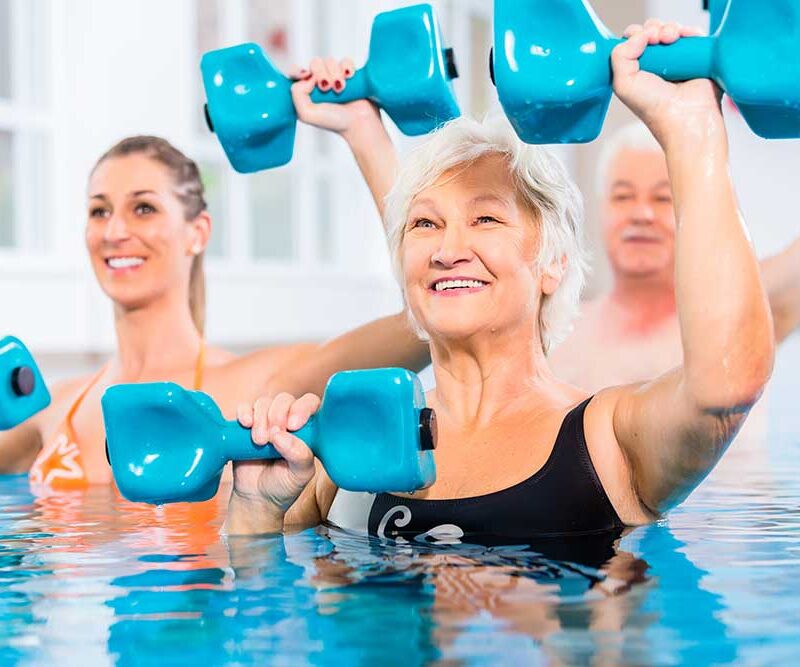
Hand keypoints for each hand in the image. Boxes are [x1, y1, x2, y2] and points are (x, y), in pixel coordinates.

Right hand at [231, 391, 319, 516]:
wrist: (257, 498)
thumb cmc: (284, 485)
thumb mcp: (300, 474)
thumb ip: (299, 456)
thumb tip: (281, 435)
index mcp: (307, 428)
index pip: (310, 404)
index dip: (303, 408)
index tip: (293, 425)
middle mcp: (287, 420)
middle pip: (285, 400)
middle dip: (278, 415)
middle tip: (273, 437)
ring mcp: (266, 421)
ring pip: (264, 403)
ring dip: (261, 419)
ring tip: (260, 441)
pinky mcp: (246, 425)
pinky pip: (244, 408)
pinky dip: (244, 413)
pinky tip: (246, 424)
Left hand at [289, 57, 382, 142]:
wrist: (359, 123)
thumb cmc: (335, 122)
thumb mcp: (306, 114)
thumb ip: (296, 94)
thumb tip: (307, 76)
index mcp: (306, 92)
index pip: (296, 72)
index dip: (299, 70)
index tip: (306, 76)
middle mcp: (319, 83)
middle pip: (315, 63)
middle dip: (320, 74)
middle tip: (327, 89)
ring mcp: (335, 77)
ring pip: (330, 61)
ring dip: (335, 74)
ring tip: (340, 90)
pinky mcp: (349, 75)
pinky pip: (346, 61)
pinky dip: (347, 68)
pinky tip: (349, 78)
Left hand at [611, 20, 722, 145]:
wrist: (685, 116)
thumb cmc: (653, 107)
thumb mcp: (624, 84)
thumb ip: (620, 55)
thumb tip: (640, 34)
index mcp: (636, 69)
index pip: (632, 41)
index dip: (635, 34)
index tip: (641, 40)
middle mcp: (656, 63)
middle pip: (652, 30)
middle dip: (653, 28)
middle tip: (657, 38)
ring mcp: (677, 59)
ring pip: (672, 29)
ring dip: (670, 27)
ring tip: (670, 38)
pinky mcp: (698, 57)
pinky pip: (694, 34)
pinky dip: (690, 30)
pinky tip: (685, 37)